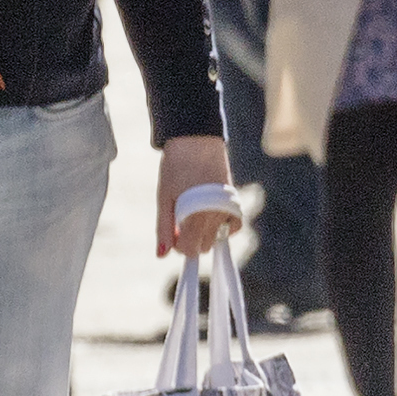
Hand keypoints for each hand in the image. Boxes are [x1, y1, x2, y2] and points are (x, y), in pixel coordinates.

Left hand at [151, 141, 241, 259]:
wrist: (196, 140)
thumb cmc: (175, 168)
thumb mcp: (164, 199)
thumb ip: (164, 228)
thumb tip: (161, 255)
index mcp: (196, 216)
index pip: (190, 249)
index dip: (178, 246)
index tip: (172, 235)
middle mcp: (216, 216)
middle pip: (204, 246)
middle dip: (190, 240)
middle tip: (180, 221)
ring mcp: (228, 209)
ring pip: (217, 237)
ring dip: (204, 233)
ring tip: (193, 212)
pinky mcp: (234, 201)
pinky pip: (233, 226)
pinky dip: (222, 227)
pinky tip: (209, 216)